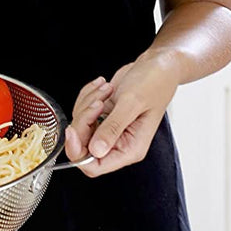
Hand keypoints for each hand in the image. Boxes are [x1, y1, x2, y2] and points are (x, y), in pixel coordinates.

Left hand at [64, 51, 179, 176]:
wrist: (158, 65)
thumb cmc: (154, 83)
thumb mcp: (132, 103)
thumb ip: (113, 127)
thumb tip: (96, 150)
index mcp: (130, 149)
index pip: (95, 166)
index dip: (79, 152)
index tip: (73, 131)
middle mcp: (119, 142)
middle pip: (83, 145)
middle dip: (84, 120)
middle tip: (97, 102)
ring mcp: (110, 128)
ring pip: (81, 125)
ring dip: (88, 103)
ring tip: (107, 89)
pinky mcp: (103, 115)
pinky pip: (83, 110)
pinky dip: (88, 95)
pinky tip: (103, 85)